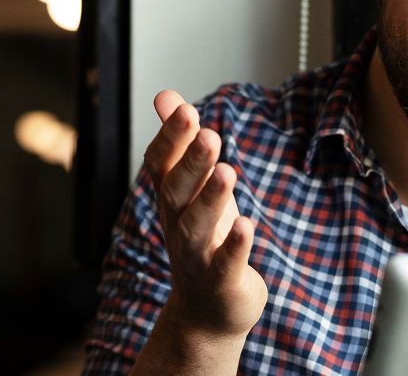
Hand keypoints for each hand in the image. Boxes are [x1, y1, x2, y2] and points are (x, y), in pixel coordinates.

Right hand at [142, 89, 267, 338]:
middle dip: (191, 162)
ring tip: (227, 172)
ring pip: (198, 226)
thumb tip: (165, 95)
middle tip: (209, 134)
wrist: (207, 311)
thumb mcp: (191, 188)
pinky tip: (246, 226)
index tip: (183, 109)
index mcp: (171, 201)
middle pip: (177, 192)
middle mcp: (178, 226)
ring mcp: (198, 256)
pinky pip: (226, 263)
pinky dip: (235, 246)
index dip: (169, 139)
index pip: (161, 166)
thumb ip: (179, 142)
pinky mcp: (222, 282)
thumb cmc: (205, 239)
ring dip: (211, 199)